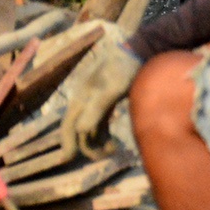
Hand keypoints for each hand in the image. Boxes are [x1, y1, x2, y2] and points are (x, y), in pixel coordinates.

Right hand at [58, 24, 142, 156]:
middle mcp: (84, 98)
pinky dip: (103, 133)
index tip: (68, 159)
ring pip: (90, 126)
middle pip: (78, 127)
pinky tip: (112, 142)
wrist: (141, 50)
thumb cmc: (125, 67)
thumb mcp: (112, 89)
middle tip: (102, 157)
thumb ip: (96, 109)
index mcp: (81, 96)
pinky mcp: (107, 99)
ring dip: (96, 140)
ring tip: (112, 150)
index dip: (67, 142)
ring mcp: (95, 99)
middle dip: (85, 145)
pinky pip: (100, 121)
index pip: (69, 124)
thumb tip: (81, 131)